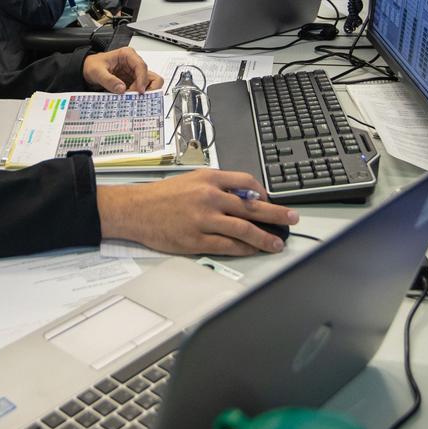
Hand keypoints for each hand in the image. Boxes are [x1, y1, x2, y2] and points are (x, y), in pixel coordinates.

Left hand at [82, 48, 162, 93]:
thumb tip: (121, 88)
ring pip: (149, 84)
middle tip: (139, 97)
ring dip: (143, 93)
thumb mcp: (97, 71)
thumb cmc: (92, 65)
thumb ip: (108, 80)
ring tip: (133, 100)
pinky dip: (138, 97)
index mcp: (127, 55)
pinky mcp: (132, 83)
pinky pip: (140, 90)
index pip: (141, 66)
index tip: (139, 91)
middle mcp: (133, 64)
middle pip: (150, 76)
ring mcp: (134, 74)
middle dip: (148, 88)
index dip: (142, 79)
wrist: (87, 70)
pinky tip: (129, 100)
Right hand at [98, 170, 297, 254]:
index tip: (271, 201)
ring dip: (265, 237)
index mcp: (209, 178)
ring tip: (277, 242)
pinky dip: (244, 248)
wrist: (136, 209)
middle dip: (276, 214)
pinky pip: (227, 245)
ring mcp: (204, 220)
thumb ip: (218, 186)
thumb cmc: (162, 195)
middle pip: (252, 206)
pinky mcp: (196, 240)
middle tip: (292, 219)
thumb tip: (245, 197)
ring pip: (244, 229)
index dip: (264, 193)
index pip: (247, 182)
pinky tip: (253, 250)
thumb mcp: (192, 179)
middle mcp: (209, 197)